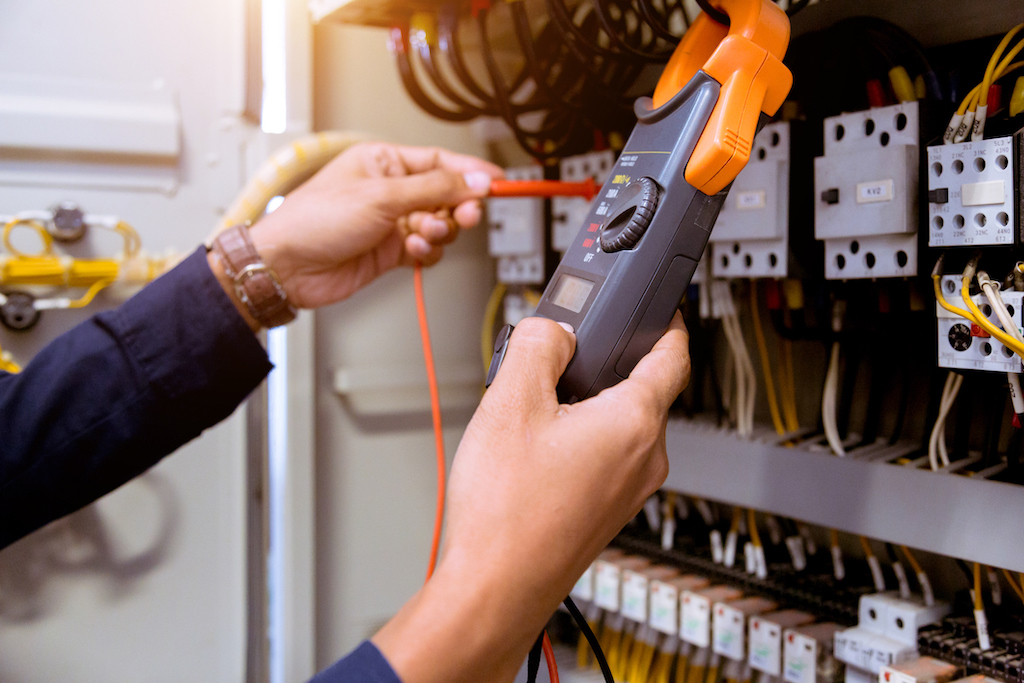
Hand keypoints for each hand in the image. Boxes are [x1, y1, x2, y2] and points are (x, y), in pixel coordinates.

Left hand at [244, 142, 502, 310]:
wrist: (288, 266)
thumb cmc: (314, 221)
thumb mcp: (382, 196)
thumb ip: (435, 188)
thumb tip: (473, 180)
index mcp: (384, 162)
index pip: (441, 161)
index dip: (472, 171)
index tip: (500, 181)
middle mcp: (390, 190)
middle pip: (446, 195)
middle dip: (458, 207)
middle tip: (465, 216)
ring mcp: (391, 222)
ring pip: (439, 225)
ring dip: (438, 232)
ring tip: (421, 235)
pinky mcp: (390, 251)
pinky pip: (426, 249)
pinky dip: (426, 252)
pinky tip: (411, 250)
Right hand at [372, 312, 690, 682]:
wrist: (495, 590)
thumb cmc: (507, 512)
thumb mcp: (511, 402)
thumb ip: (539, 345)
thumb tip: (555, 329)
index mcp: (635, 423)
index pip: (674, 354)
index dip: (665, 321)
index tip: (657, 306)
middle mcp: (644, 459)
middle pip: (641, 388)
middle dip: (603, 363)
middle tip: (560, 352)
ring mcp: (628, 491)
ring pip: (619, 424)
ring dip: (585, 403)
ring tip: (532, 407)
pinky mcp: (607, 512)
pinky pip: (605, 456)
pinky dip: (579, 437)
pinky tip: (533, 449)